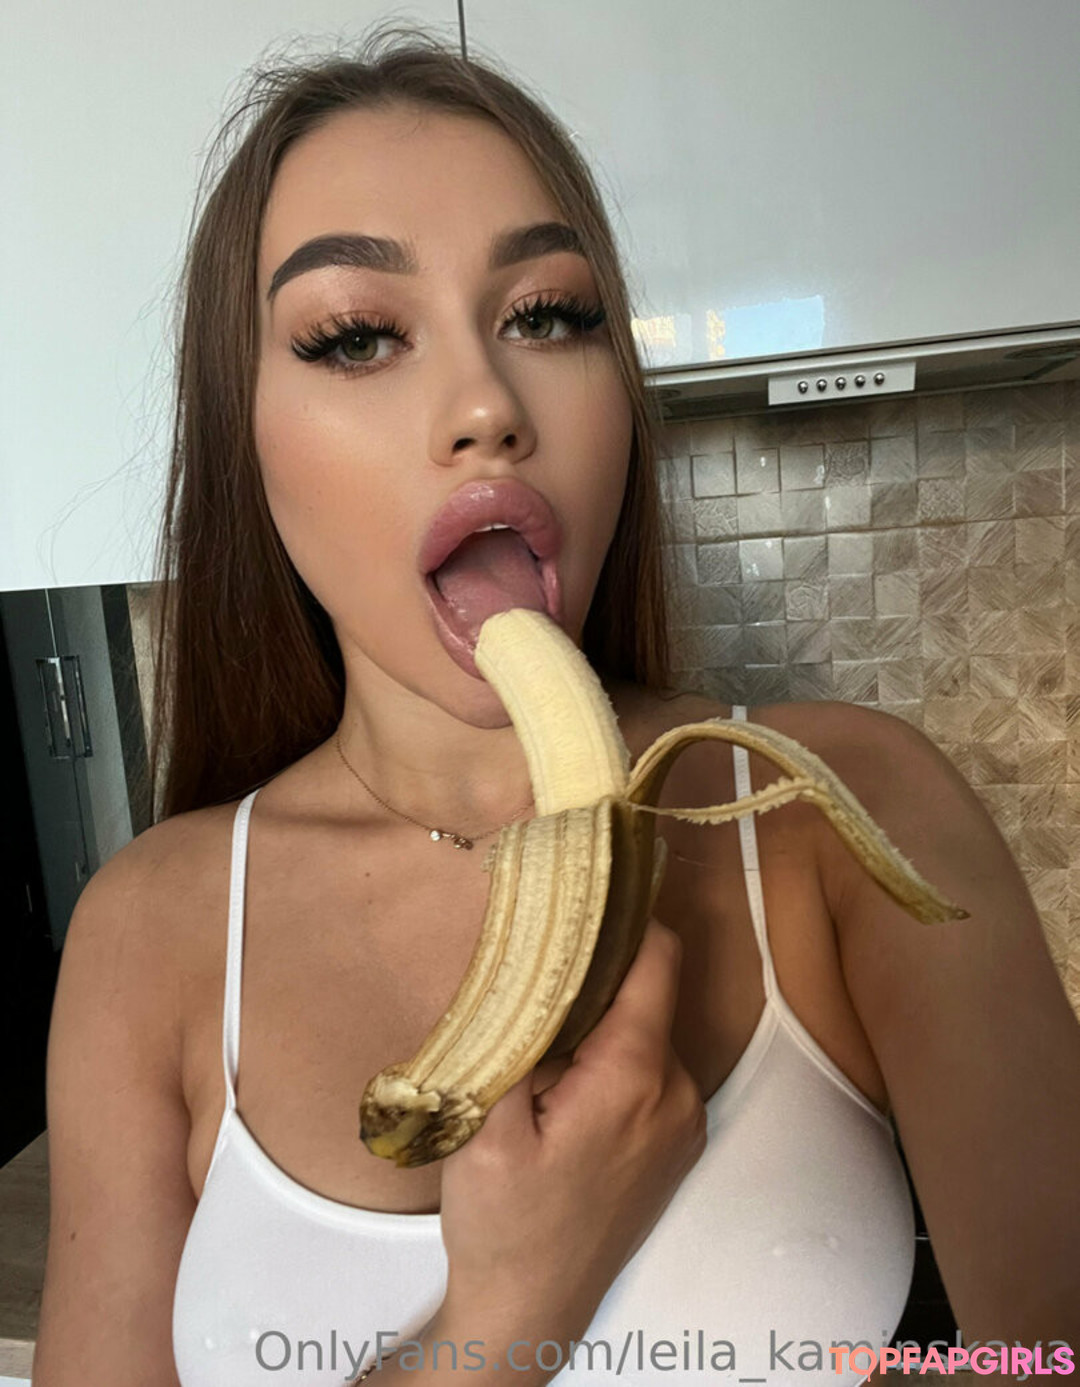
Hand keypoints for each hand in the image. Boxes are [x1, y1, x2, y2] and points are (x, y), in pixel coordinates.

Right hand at [437, 917, 706, 1341]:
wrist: (528, 1312)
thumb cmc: (504, 1226)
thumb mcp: (485, 1125)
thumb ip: (514, 1036)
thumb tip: (525, 962)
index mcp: (635, 1075)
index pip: (658, 958)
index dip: (625, 916)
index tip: (581, 893)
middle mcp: (676, 1091)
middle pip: (646, 993)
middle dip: (591, 980)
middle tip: (529, 983)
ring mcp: (682, 1121)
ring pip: (643, 1032)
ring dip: (597, 1025)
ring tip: (538, 1048)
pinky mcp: (673, 1144)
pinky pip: (648, 1072)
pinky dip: (612, 1061)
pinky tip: (561, 1091)